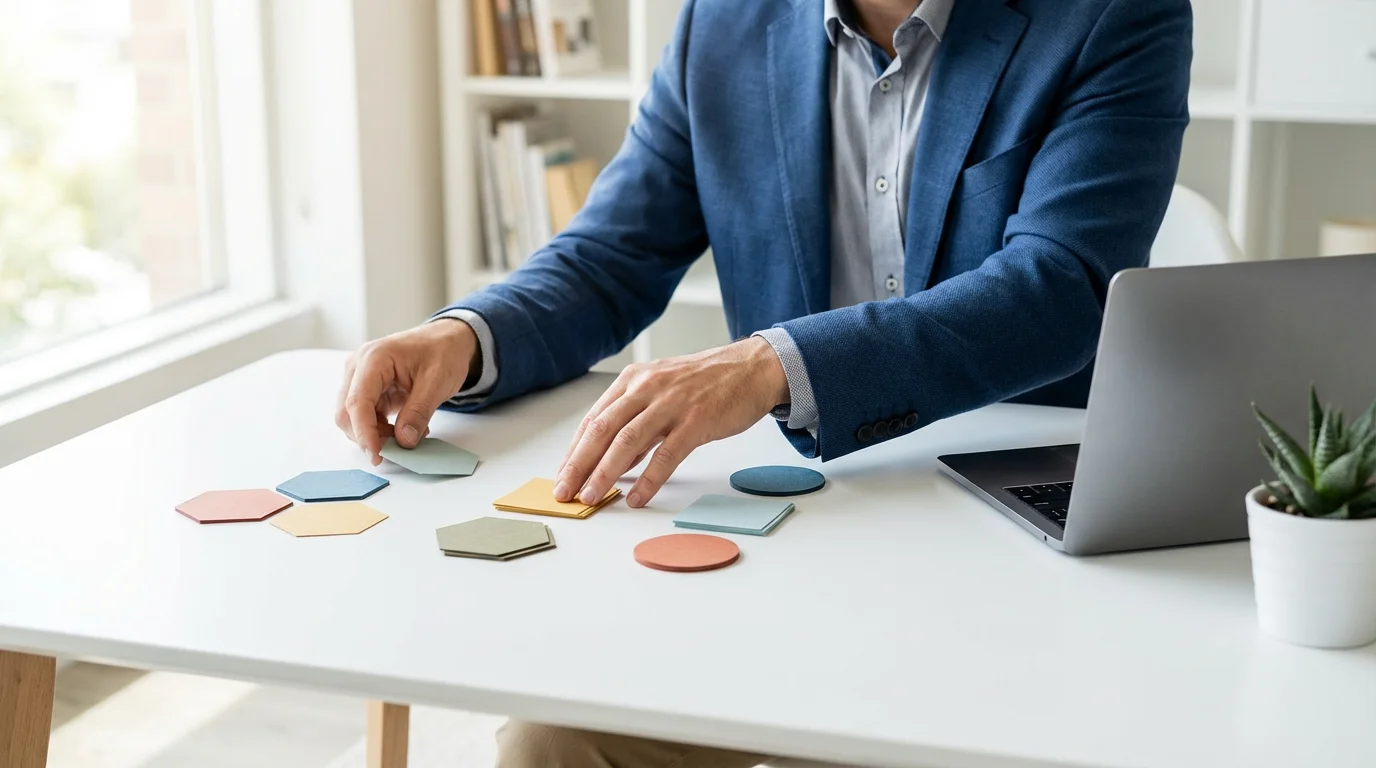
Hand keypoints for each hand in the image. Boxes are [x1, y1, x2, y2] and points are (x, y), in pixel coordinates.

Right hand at [335, 320, 478, 463]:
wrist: (447, 340)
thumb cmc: (443, 352)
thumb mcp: (438, 381)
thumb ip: (419, 411)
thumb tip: (404, 441)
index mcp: (373, 358)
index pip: (357, 402)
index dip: (365, 433)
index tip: (378, 455)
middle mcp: (359, 366)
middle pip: (347, 413)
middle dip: (369, 436)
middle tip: (399, 449)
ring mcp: (360, 378)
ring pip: (354, 418)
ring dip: (376, 434)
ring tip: (409, 434)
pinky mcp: (368, 389)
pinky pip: (365, 416)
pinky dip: (381, 429)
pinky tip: (404, 428)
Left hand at [555, 337, 789, 507]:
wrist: (751, 368)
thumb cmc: (707, 384)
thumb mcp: (663, 393)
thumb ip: (637, 423)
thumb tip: (615, 462)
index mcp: (634, 380)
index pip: (593, 419)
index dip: (574, 451)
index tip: (562, 475)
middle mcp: (647, 388)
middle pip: (602, 430)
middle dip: (579, 465)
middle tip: (565, 492)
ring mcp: (671, 404)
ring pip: (627, 442)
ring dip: (605, 473)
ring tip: (592, 497)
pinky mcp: (696, 421)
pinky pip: (666, 455)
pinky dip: (648, 479)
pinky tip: (637, 497)